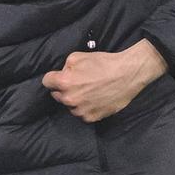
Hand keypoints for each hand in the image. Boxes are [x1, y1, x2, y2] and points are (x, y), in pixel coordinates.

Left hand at [42, 39, 167, 122]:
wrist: (127, 75)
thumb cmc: (103, 63)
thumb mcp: (78, 56)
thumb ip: (65, 67)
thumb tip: (62, 74)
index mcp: (64, 82)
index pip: (47, 82)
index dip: (53, 78)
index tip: (59, 77)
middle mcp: (70, 99)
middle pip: (57, 95)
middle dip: (64, 89)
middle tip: (77, 82)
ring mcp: (80, 110)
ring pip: (70, 106)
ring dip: (74, 100)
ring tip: (88, 91)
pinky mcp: (91, 118)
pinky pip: (82, 114)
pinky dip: (85, 108)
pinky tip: (94, 99)